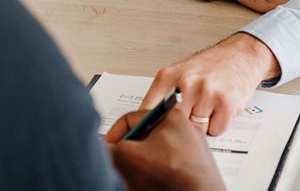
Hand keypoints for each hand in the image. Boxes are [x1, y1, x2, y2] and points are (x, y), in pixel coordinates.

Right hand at [107, 109, 224, 190]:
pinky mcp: (195, 166)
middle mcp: (185, 129)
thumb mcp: (130, 157)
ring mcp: (192, 149)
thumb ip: (111, 149)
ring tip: (137, 178)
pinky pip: (167, 165)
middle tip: (121, 165)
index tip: (107, 148)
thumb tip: (104, 149)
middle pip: (143, 137)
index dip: (114, 134)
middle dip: (129, 152)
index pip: (132, 118)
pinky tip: (151, 185)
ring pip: (154, 153)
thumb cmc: (177, 176)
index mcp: (172, 115)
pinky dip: (155, 174)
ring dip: (140, 165)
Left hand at [140, 33, 279, 135]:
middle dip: (181, 127)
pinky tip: (220, 108)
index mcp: (167, 77)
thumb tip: (145, 125)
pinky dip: (219, 124)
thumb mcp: (178, 74)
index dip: (147, 128)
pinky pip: (216, 130)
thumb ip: (163, 98)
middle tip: (190, 115)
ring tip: (208, 106)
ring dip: (203, 125)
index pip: (147, 112)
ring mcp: (205, 93)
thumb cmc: (209, 66)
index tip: (147, 136)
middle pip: (173, 126)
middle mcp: (185, 84)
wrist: (240, 55)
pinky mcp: (226, 102)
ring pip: (197, 131)